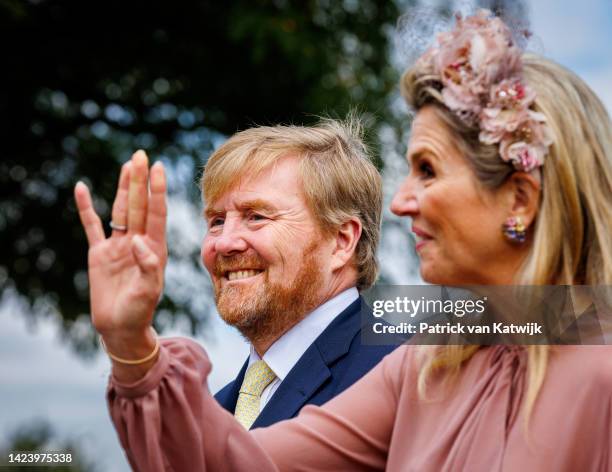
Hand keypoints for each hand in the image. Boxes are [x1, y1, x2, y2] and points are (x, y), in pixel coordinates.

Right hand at [74, 151, 166, 338]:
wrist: (120, 327)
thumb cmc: (139, 311)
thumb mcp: (148, 291)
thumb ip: (148, 266)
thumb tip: (139, 240)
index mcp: (154, 248)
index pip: (156, 213)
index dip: (156, 191)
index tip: (159, 168)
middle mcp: (138, 242)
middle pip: (138, 205)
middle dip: (140, 181)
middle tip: (141, 155)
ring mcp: (119, 245)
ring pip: (120, 210)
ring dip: (122, 188)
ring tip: (128, 165)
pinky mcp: (100, 253)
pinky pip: (92, 225)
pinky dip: (85, 207)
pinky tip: (81, 188)